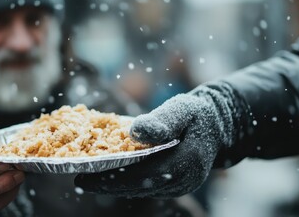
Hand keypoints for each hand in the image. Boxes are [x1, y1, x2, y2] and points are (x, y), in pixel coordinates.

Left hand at [75, 85, 239, 197]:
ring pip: (141, 190)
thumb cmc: (197, 114)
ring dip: (115, 186)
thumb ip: (162, 120)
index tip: (86, 177)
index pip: (143, 175)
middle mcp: (183, 180)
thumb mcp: (183, 109)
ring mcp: (180, 185)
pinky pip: (147, 187)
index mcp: (186, 162)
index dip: (113, 178)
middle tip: (80, 180)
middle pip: (139, 187)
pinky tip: (109, 175)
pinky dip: (126, 182)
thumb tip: (134, 132)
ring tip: (88, 178)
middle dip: (108, 185)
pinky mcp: (175, 185)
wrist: (217, 125)